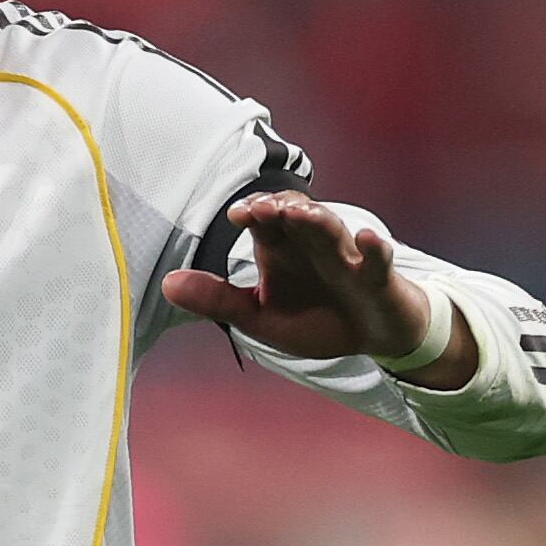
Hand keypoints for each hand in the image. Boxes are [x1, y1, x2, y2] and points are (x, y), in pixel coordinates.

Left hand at [161, 190, 472, 386]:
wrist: (376, 338)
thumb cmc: (316, 319)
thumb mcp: (260, 317)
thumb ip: (217, 300)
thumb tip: (166, 284)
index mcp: (281, 248)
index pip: (263, 220)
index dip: (252, 212)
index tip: (238, 214)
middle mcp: (313, 244)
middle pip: (296, 215)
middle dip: (280, 207)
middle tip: (262, 208)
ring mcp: (347, 258)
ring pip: (333, 230)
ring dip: (318, 220)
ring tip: (301, 215)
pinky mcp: (379, 278)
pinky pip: (377, 260)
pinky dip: (374, 249)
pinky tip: (367, 240)